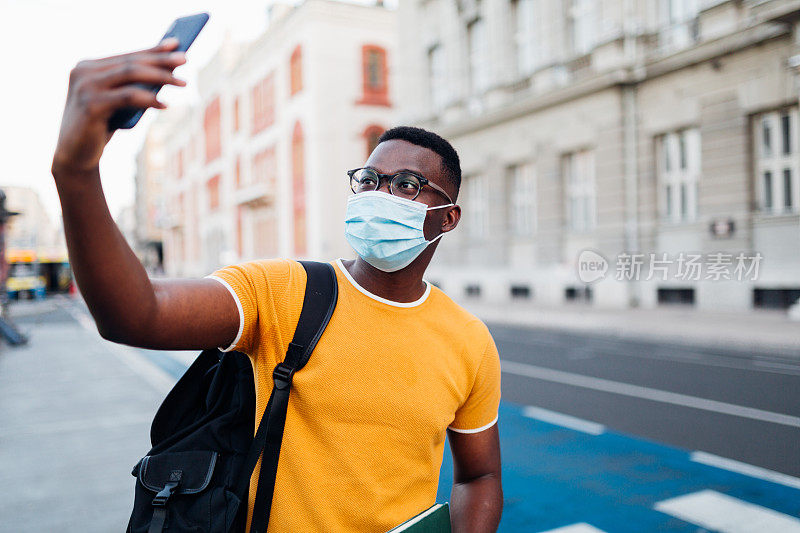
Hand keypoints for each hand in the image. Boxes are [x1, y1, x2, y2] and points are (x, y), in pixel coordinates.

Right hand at [52, 38, 186, 176]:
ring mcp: (85, 87)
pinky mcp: (90, 105)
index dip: (153, 49)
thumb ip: (132, 87)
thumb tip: (167, 73)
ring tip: (183, 83)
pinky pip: (127, 97)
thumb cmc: (100, 127)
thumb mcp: (117, 103)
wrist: (75, 155)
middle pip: (131, 62)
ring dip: (160, 77)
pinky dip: (149, 99)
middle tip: (185, 59)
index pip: (127, 55)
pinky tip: (165, 104)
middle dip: (161, 60)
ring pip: (130, 74)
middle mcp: (83, 72)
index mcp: (88, 67)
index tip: (176, 43)